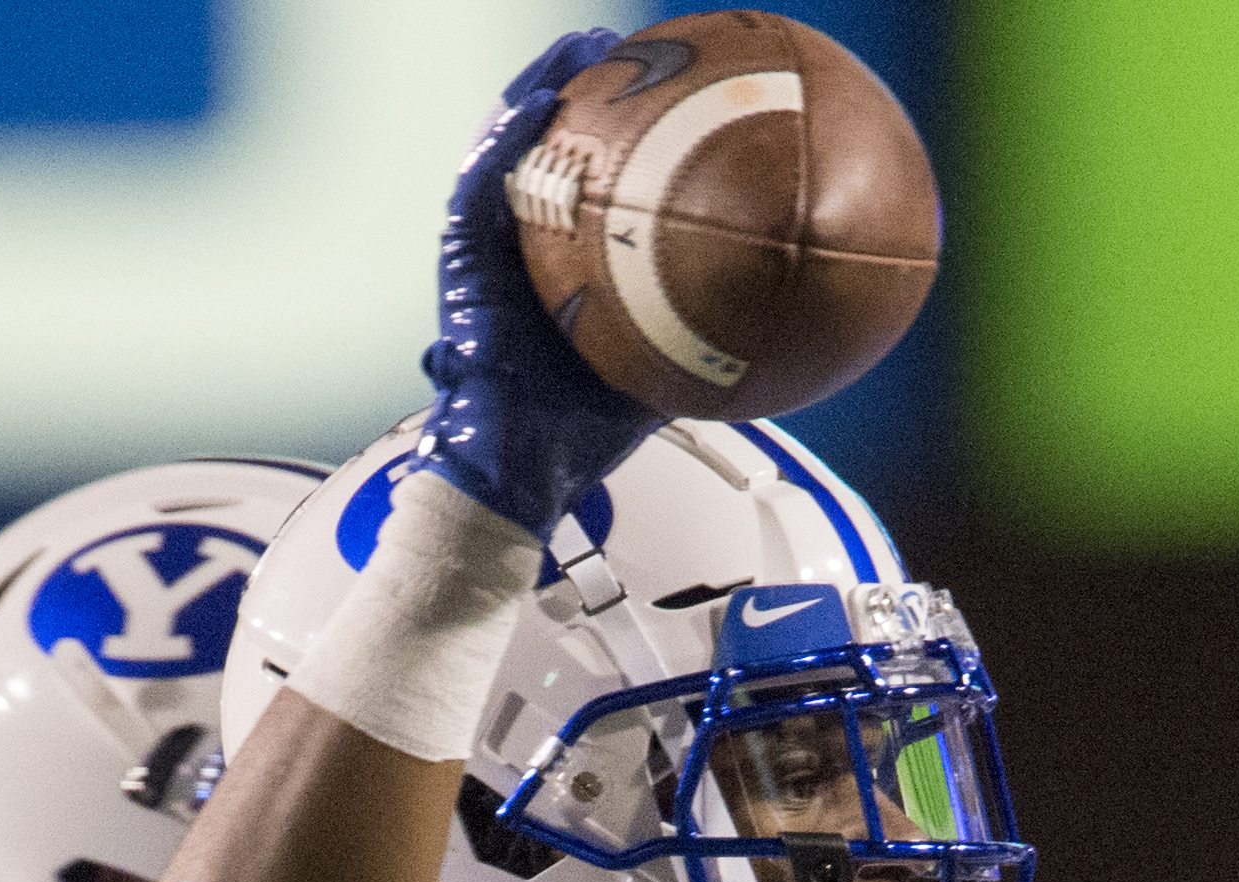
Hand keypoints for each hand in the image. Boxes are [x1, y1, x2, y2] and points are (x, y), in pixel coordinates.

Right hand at [419, 28, 662, 535]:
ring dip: (539, 91)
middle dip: (579, 91)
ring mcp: (486, 255)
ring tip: (579, 51)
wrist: (521, 478)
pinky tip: (540, 107)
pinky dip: (506, 144)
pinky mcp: (461, 267)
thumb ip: (704, 339)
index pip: (585, 185)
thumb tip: (777, 324)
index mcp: (557, 270)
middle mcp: (519, 252)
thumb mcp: (661, 374)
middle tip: (620, 48)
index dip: (615, 135)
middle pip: (544, 150)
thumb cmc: (577, 440)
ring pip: (505, 151)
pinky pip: (480, 190)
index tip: (657, 93)